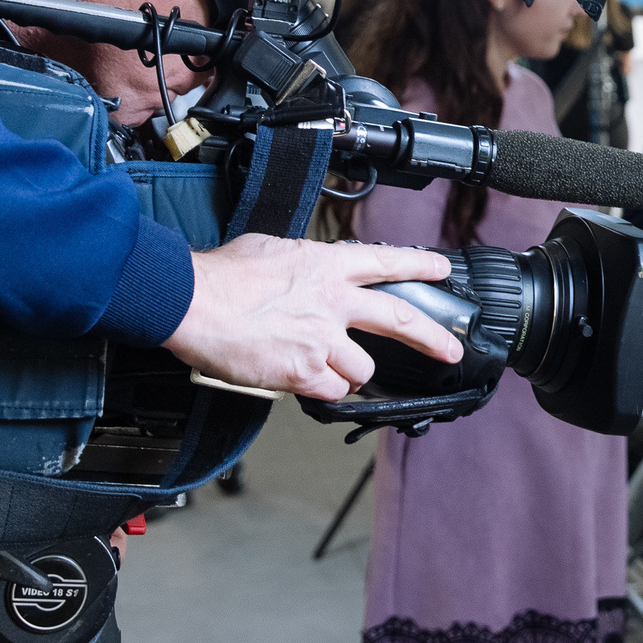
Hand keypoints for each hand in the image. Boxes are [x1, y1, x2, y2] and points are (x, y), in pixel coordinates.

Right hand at [165, 235, 459, 400]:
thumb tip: (305, 271)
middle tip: (450, 351)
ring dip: (349, 373)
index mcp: (327, 265)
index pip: (387, 262)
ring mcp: (323, 339)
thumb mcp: (272, 250)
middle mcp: (334, 302)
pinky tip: (304, 381)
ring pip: (363, 369)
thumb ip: (302, 264)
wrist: (192, 301)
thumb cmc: (220, 276)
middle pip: (402, 320)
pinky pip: (333, 392)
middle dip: (434, 339)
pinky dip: (323, 391)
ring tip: (323, 366)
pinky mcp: (305, 372)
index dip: (419, 266)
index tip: (442, 270)